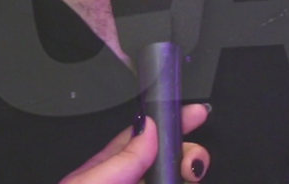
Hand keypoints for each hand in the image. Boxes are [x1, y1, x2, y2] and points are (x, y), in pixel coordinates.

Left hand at [60, 103, 211, 183]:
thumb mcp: (92, 181)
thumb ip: (123, 156)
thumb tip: (152, 126)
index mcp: (107, 170)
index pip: (148, 136)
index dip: (174, 121)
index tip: (196, 113)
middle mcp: (129, 183)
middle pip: (171, 159)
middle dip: (189, 154)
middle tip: (193, 164)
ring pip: (181, 178)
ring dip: (192, 172)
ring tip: (190, 177)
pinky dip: (190, 183)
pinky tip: (192, 183)